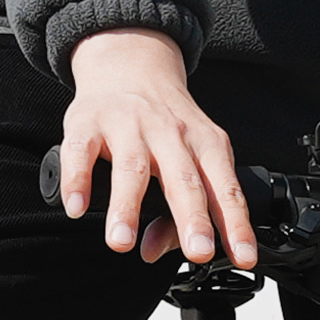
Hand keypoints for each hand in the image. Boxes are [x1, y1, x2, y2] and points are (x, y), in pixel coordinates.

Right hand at [57, 29, 256, 268]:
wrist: (130, 64)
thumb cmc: (163, 123)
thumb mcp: (184, 158)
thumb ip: (174, 211)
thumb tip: (151, 251)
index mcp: (205, 143)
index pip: (225, 189)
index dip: (235, 224)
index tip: (242, 256)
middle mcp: (171, 132)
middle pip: (184, 178)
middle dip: (192, 217)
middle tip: (198, 250)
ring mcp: (129, 124)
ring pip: (131, 168)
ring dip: (126, 207)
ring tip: (122, 242)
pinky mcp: (88, 121)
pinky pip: (80, 152)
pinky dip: (77, 180)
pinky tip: (77, 207)